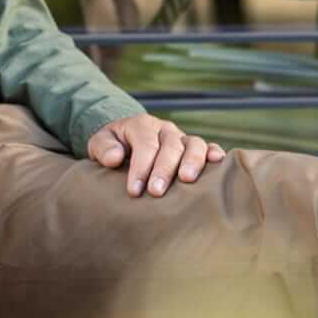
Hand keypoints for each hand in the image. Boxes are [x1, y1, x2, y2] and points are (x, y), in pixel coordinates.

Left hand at [87, 115, 224, 197]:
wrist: (126, 139)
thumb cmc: (113, 146)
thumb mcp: (100, 143)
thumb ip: (103, 148)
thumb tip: (115, 158)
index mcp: (141, 125)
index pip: (145, 145)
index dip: (141, 168)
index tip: (134, 191)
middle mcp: (165, 129)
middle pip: (170, 146)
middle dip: (163, 169)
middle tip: (156, 192)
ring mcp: (181, 137)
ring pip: (194, 144)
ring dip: (192, 161)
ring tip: (187, 180)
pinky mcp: (194, 148)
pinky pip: (208, 147)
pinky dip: (214, 153)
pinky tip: (217, 164)